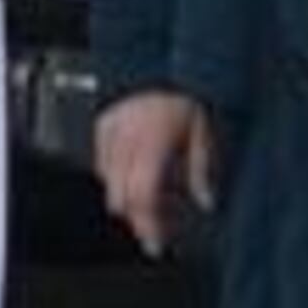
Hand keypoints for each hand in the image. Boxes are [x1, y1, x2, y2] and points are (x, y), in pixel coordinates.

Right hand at [95, 90, 216, 257]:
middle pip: (122, 198)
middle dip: (138, 220)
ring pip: (109, 184)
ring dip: (128, 199)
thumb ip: (200, 170)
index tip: (157, 243)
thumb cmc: (183, 93)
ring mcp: (110, 135)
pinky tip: (135, 177)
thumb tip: (206, 201)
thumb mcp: (202, 132)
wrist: (159, 64)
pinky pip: (102, 164)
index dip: (150, 226)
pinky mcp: (101, 128)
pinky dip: (116, 177)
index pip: (143, 197)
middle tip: (156, 231)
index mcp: (152, 144)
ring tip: (150, 203)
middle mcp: (126, 142)